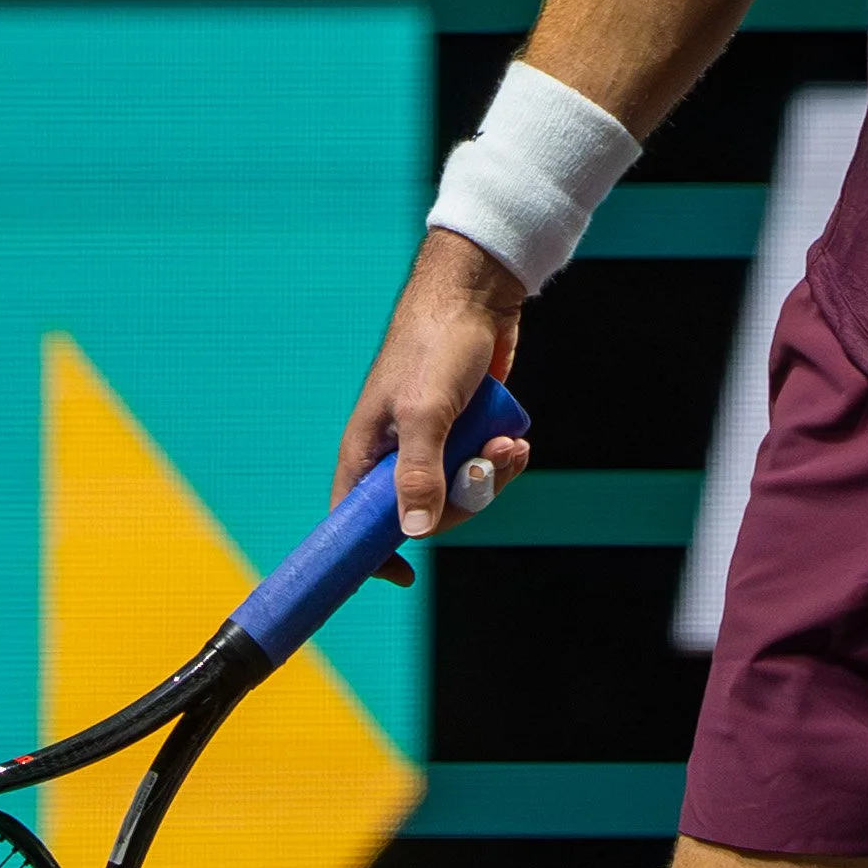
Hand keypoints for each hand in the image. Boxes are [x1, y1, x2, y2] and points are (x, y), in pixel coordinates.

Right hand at [333, 229, 532, 582]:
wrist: (479, 293)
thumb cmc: (437, 343)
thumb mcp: (426, 410)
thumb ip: (419, 472)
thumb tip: (412, 534)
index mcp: (367, 453)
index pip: (352, 524)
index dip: (370, 555)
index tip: (403, 575)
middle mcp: (397, 454)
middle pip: (423, 517)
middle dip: (462, 501)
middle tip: (486, 467)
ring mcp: (434, 442)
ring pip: (461, 493)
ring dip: (491, 477)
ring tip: (510, 446)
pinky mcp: (466, 431)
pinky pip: (483, 468)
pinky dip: (503, 459)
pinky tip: (516, 438)